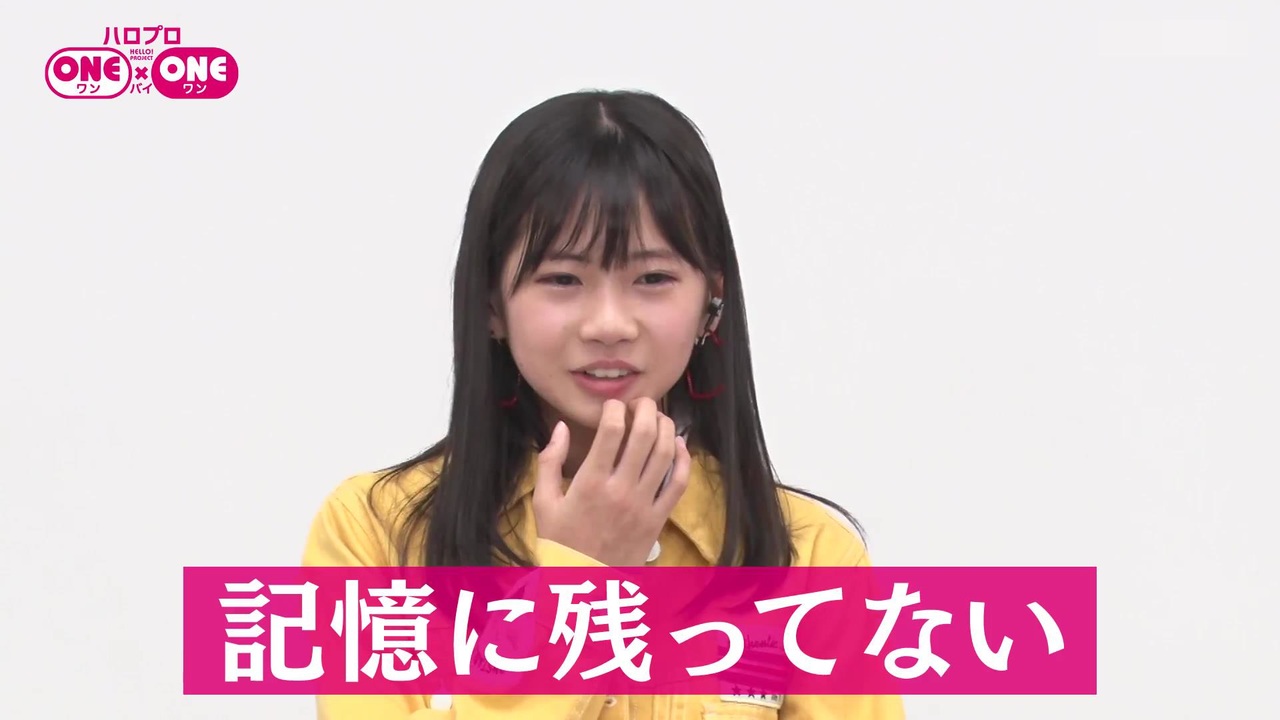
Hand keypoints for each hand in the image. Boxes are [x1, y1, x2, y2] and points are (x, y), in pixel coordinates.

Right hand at [532, 398, 690, 566]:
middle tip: (640, 403)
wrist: (583, 586)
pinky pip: (679, 483)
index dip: (615, 409)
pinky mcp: (658, 519)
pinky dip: (683, 459)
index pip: (612, 431)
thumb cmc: (560, 543)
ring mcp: (643, 505)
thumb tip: (560, 427)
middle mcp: (620, 490)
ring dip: (666, 428)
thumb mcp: (543, 503)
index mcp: (590, 483)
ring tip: (658, 417)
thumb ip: (549, 462)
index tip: (611, 406)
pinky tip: (678, 444)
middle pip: (644, 436)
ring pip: (665, 454)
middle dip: (645, 410)